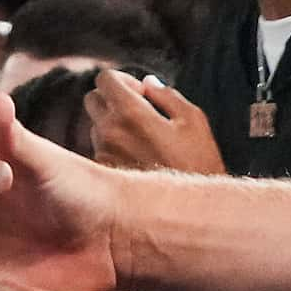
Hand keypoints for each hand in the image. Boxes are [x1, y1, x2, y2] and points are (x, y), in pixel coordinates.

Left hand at [83, 70, 223, 173]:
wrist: (191, 211)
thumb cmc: (198, 163)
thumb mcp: (193, 120)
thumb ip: (167, 95)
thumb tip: (148, 82)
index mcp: (131, 112)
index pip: (105, 79)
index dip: (123, 80)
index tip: (140, 92)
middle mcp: (110, 132)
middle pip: (93, 99)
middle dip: (112, 99)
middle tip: (138, 111)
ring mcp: (103, 154)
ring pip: (95, 126)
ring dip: (113, 125)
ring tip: (142, 141)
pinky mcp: (103, 174)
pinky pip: (100, 150)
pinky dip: (113, 148)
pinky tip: (137, 159)